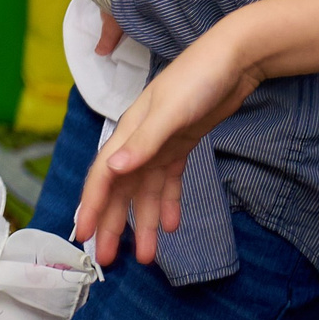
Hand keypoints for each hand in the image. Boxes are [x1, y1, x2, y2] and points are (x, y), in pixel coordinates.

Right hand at [72, 24, 261, 266]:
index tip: (85, 235)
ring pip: (144, 191)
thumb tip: (114, 169)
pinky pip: (168, 181)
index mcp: (130, 132)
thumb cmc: (199, 79)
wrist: (234, 59)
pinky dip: (167, 203)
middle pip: (120, 189)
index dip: (92, 205)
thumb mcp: (172, 111)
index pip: (104, 175)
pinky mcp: (181, 145)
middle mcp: (139, 141)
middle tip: (108, 260)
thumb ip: (144, 142)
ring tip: (145, 256)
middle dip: (112, 224)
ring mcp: (160, 144)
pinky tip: (170, 224)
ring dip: (142, 222)